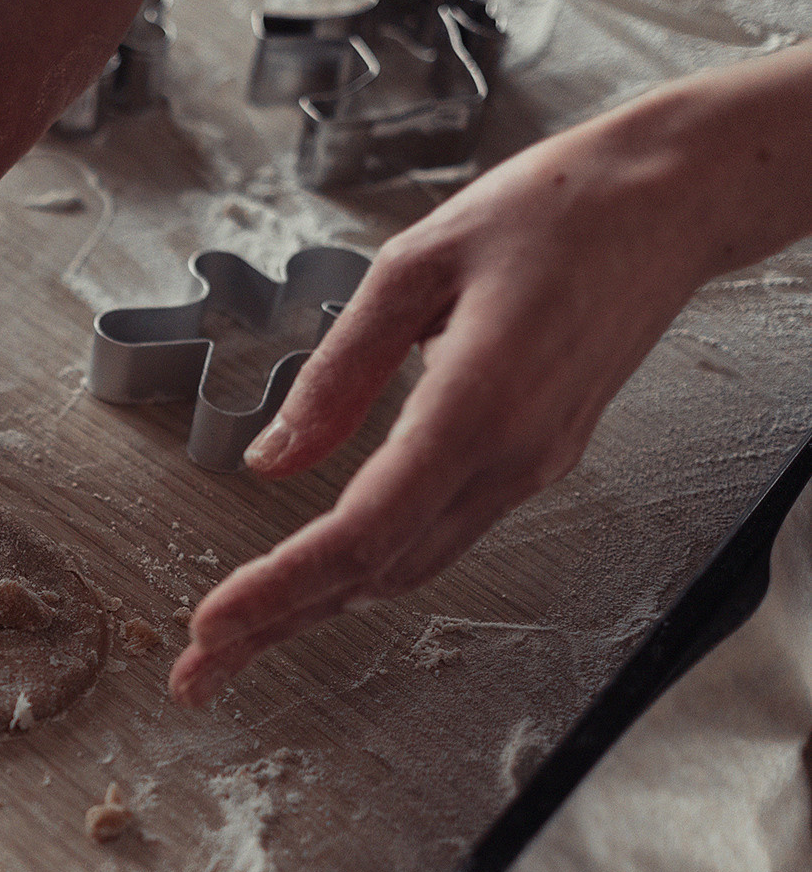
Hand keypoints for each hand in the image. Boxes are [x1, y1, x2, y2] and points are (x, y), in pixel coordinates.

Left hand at [172, 43, 811, 706]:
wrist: (672, 200)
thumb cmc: (557, 209)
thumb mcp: (415, 265)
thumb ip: (338, 370)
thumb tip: (271, 458)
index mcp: (478, 404)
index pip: (364, 530)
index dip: (281, 589)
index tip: (214, 625)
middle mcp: (510, 455)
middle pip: (379, 571)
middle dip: (281, 625)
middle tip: (200, 671)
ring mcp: (529, 466)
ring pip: (411, 563)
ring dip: (320, 605)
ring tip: (240, 636)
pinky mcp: (534, 460)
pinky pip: (440, 533)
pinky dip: (368, 565)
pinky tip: (319, 575)